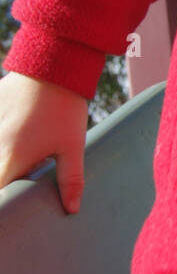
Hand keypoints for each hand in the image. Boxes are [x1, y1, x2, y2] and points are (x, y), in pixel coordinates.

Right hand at [0, 71, 88, 212]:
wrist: (54, 64)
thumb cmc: (65, 108)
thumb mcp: (73, 147)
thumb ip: (70, 181)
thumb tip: (71, 209)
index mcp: (11, 158)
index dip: (4, 201)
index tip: (13, 202)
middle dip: (6, 176)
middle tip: (26, 169)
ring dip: (6, 157)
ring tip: (28, 142)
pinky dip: (3, 136)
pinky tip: (21, 128)